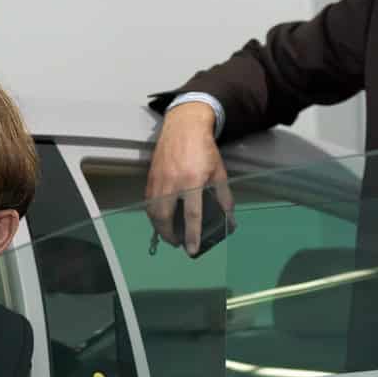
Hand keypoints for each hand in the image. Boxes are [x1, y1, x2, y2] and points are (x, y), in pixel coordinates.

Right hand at [145, 102, 233, 255]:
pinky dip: (153, 215)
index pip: (191, 216)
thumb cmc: (204, 148)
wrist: (184, 126)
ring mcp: (159, 180)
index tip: (191, 250)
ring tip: (169, 234)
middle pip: (165, 218)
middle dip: (170, 236)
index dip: (192, 235)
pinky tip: (161, 218)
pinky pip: (149, 202)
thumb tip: (228, 217)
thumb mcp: (219, 172)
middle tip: (178, 243)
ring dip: (160, 228)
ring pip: (153, 212)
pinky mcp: (151, 177)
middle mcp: (173, 182)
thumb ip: (223, 196)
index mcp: (192, 181)